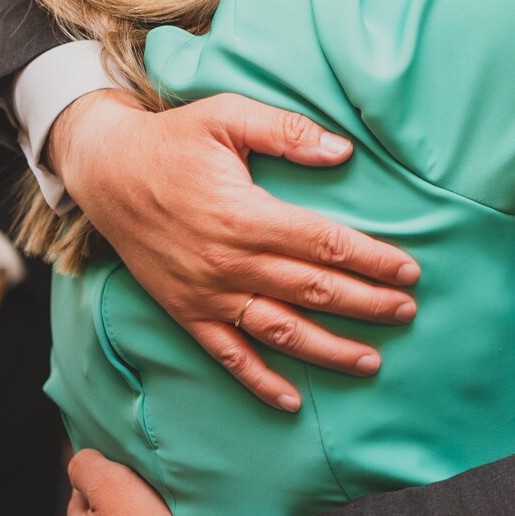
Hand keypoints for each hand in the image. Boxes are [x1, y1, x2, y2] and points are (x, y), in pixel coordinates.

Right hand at [53, 91, 418, 410]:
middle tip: (407, 312)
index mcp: (246, 214)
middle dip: (367, 305)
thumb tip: (342, 151)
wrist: (105, 170)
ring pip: (280, 331)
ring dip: (329, 350)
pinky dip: (259, 381)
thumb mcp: (228, 115)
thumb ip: (287, 131)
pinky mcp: (185, 311)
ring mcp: (206, 293)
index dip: (372, 260)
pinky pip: (227, 354)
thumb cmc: (173, 139)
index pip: (325, 244)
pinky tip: (291, 400)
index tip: (409, 271)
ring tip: (371, 360)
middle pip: (313, 291)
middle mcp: (229, 262)